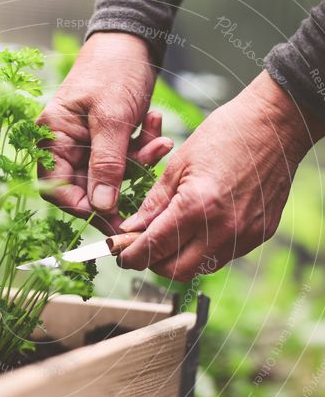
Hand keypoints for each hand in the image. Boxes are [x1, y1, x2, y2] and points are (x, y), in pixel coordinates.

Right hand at [38, 32, 172, 233]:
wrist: (134, 39)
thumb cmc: (114, 69)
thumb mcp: (112, 119)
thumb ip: (107, 165)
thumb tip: (102, 207)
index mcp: (53, 137)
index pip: (57, 189)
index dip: (83, 208)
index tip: (113, 217)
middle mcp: (65, 144)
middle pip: (87, 188)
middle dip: (121, 182)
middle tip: (149, 185)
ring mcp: (87, 144)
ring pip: (112, 176)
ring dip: (139, 162)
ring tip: (160, 141)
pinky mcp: (109, 141)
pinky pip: (125, 161)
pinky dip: (144, 150)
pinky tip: (155, 125)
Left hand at [118, 72, 324, 279]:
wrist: (276, 125)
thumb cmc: (225, 135)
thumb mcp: (179, 164)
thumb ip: (154, 202)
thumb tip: (132, 228)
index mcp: (196, 207)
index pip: (154, 248)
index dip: (132, 256)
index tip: (121, 255)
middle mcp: (222, 229)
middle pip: (175, 271)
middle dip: (153, 264)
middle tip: (143, 249)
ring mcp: (244, 236)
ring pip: (201, 268)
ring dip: (180, 260)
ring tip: (170, 239)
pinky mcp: (259, 235)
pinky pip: (224, 256)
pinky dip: (205, 250)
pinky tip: (200, 229)